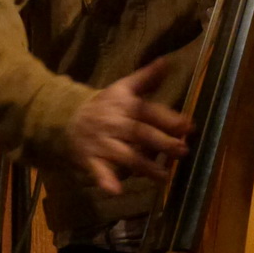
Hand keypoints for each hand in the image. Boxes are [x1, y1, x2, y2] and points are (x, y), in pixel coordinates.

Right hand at [63, 58, 190, 194]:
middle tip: (182, 151)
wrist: (65, 119)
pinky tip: (115, 190)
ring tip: (164, 177)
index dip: (168, 118)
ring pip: (125, 155)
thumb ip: (146, 78)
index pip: (148, 111)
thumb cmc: (103, 105)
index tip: (188, 126)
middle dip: (161, 142)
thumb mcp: (122, 88)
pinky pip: (98, 171)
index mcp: (124, 105)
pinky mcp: (90, 160)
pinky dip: (105, 180)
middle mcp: (114, 123)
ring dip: (144, 166)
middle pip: (139, 133)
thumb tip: (167, 62)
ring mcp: (101, 142)